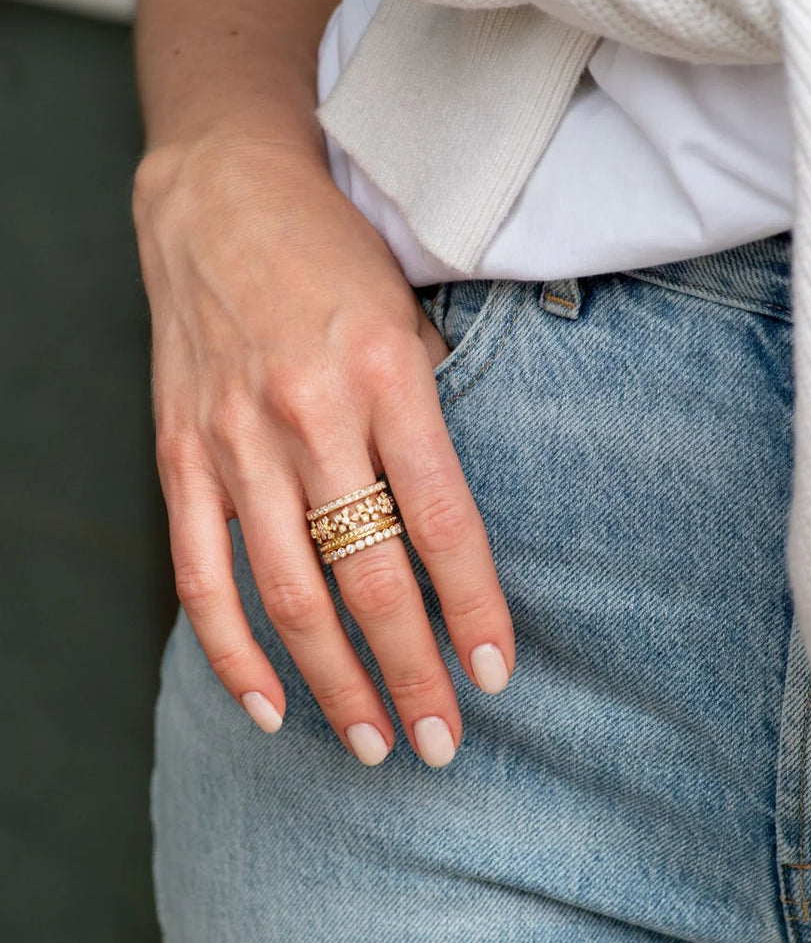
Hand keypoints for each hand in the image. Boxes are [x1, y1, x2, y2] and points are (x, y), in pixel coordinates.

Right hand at [134, 136, 514, 766]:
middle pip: (368, 575)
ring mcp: (235, 442)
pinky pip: (201, 573)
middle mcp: (309, 416)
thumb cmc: (331, 258)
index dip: (473, 607)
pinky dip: (230, 651)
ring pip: (287, 593)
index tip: (496, 673)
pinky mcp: (181, 455)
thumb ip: (433, 412)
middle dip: (411, 672)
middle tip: (442, 743)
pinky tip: (268, 705)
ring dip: (333, 681)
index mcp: (385, 375)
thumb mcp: (408, 315)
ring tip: (373, 742)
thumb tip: (453, 517)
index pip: (443, 521)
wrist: (220, 200)